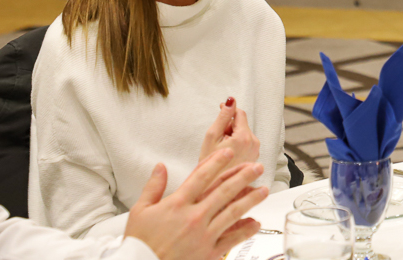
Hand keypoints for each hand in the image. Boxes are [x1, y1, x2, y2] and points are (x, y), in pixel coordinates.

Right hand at [125, 149, 268, 259]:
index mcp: (176, 204)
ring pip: (233, 212)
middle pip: (224, 191)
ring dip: (251, 199)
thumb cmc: (138, 243)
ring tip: (264, 190)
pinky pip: (232, 239)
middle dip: (243, 176)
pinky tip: (256, 222)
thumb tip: (160, 167)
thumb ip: (153, 187)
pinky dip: (246, 230)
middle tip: (258, 167)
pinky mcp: (208, 253)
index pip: (201, 176)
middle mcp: (193, 217)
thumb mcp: (139, 212)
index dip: (217, 162)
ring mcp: (203, 235)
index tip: (229, 153)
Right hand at [199, 97, 260, 168]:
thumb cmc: (210, 165)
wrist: (215, 188)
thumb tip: (231, 101)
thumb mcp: (212, 137)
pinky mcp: (255, 157)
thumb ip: (222, 117)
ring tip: (222, 148)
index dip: (229, 110)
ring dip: (233, 135)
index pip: (240, 114)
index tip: (221, 110)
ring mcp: (256, 151)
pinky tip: (228, 154)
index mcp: (245, 137)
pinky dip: (237, 144)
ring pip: (244, 133)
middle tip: (217, 138)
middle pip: (242, 124)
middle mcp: (254, 143)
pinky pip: (247, 143)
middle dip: (229, 127)